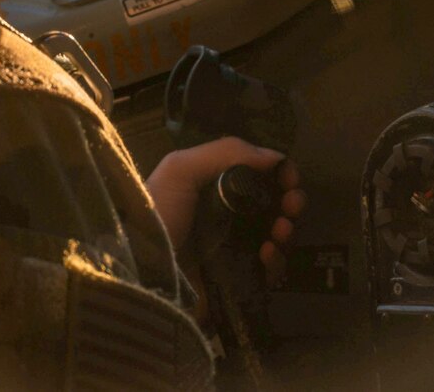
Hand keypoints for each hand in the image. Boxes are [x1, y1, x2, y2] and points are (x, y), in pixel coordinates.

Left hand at [145, 136, 306, 285]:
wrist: (142, 271)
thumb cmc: (158, 213)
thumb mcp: (181, 170)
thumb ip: (225, 153)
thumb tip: (274, 156)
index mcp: (214, 187)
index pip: (258, 175)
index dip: (279, 174)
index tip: (289, 178)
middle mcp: (227, 215)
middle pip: (273, 205)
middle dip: (290, 201)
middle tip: (292, 205)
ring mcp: (234, 249)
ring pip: (276, 237)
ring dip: (286, 230)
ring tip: (279, 231)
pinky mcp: (238, 280)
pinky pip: (269, 271)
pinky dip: (276, 261)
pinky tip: (266, 254)